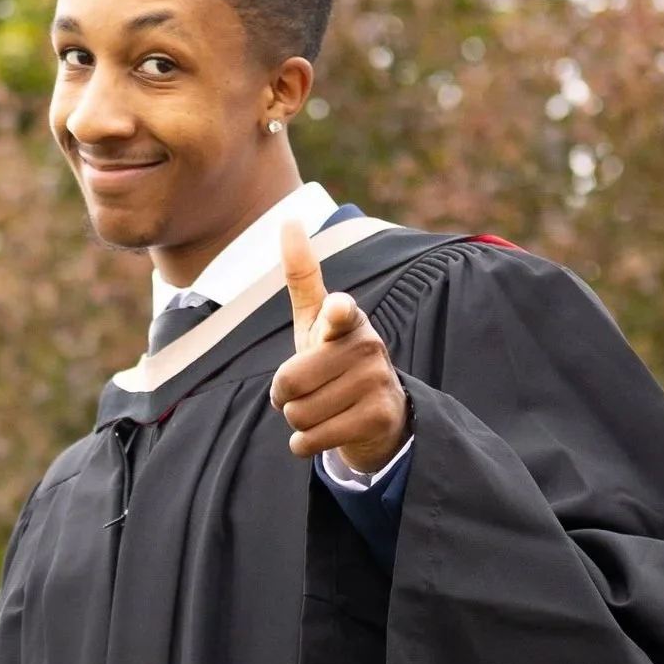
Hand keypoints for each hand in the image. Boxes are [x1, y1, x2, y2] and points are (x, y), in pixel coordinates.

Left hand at [272, 218, 408, 477]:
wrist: (379, 414)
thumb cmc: (334, 359)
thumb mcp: (317, 319)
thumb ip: (303, 277)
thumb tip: (289, 219)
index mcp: (346, 319)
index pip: (338, 313)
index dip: (335, 315)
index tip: (336, 310)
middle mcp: (366, 345)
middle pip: (289, 382)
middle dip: (284, 396)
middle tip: (304, 391)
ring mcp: (376, 381)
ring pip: (298, 414)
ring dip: (296, 421)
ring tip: (320, 409)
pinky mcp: (379, 416)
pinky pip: (311, 439)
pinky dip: (304, 444)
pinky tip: (322, 433)